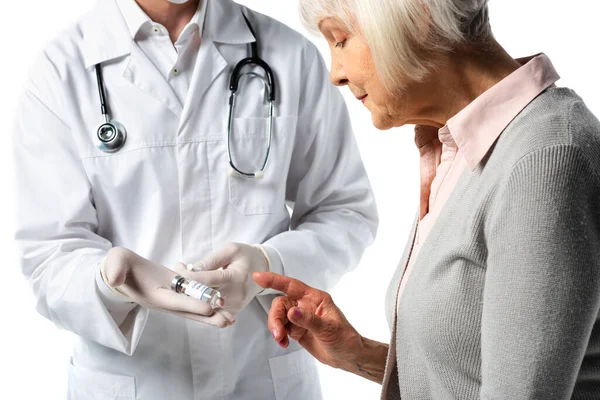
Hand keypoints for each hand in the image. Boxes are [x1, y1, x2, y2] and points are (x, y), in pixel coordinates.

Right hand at [103, 247, 234, 327]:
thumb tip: (114, 278)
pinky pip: (194, 303)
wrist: (120, 273)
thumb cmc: (118, 265)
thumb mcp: (115, 261)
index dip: (192, 304)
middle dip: (208, 316)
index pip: (174, 301)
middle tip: (228, 320)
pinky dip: (208, 307)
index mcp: (152, 294)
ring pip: (194, 310)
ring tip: (231, 319)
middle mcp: (164, 302)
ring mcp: (171, 300)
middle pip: (189, 311)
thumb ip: (114, 268)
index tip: (209, 307)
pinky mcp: (176, 295)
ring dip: (212, 315)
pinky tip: (224, 309)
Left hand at [174, 243, 268, 319]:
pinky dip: (201, 303)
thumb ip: (210, 261)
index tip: (177, 268)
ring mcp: (236, 306)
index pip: (207, 280)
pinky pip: (213, 311)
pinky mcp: (234, 311)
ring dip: (192, 297)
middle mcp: (236, 295)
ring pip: (206, 306)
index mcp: (235, 277)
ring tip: (183, 286)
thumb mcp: (230, 250)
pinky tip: (193, 294)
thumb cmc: (245, 256)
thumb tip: (190, 271)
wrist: (263, 268)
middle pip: (204, 297)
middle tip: (176, 280)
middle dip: (186, 288)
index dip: (189, 276)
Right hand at [252, 272, 363, 370]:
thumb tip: (291, 311)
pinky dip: (279, 336)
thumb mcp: (329, 329)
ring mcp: (300, 317)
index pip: (291, 285)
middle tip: (277, 333)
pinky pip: (281, 328)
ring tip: (281, 340)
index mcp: (315, 298)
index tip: (258, 277)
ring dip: (276, 328)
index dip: (274, 280)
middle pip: (281, 303)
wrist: (347, 357)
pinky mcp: (296, 329)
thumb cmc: (345, 339)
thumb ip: (309, 320)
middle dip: (275, 317)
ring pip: (278, 316)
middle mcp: (305, 305)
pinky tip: (284, 343)